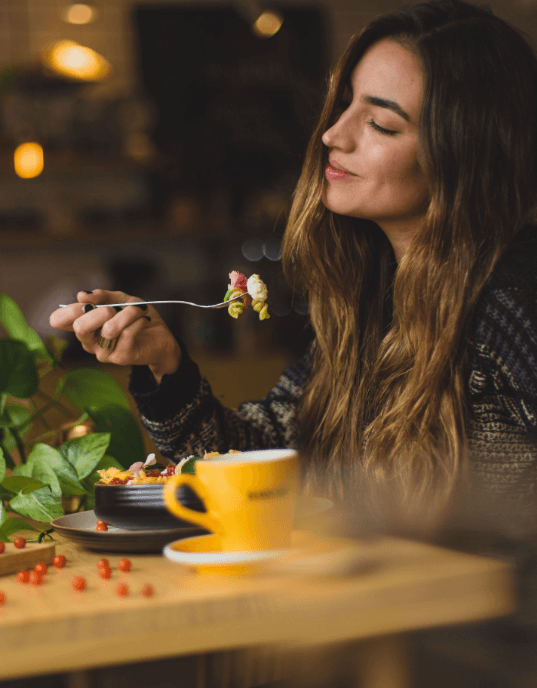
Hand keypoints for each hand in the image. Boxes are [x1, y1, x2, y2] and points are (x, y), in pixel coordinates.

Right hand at [49, 290, 181, 383]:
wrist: (161, 337)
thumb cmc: (137, 317)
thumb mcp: (120, 300)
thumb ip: (102, 296)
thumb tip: (82, 295)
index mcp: (84, 325)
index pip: (58, 320)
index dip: (69, 309)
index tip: (87, 302)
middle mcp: (89, 341)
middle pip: (80, 327)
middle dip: (100, 312)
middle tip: (114, 308)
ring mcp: (103, 352)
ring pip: (109, 329)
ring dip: (128, 314)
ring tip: (139, 309)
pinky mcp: (120, 357)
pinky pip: (127, 333)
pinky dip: (138, 321)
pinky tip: (144, 320)